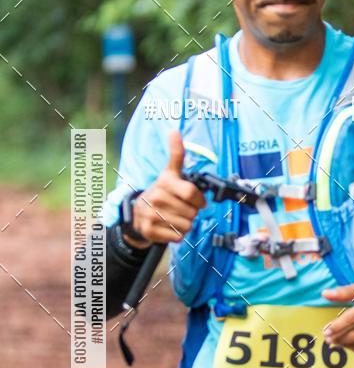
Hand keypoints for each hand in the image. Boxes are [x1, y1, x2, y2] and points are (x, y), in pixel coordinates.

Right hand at [127, 131, 206, 245]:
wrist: (138, 213)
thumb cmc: (161, 192)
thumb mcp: (170, 172)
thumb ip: (176, 153)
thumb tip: (174, 131)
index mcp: (164, 181)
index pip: (192, 193)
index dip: (199, 200)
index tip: (197, 200)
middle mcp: (156, 196)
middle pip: (192, 212)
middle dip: (191, 212)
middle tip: (180, 209)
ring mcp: (152, 214)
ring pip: (187, 225)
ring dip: (185, 224)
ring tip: (174, 217)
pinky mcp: (150, 230)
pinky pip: (178, 236)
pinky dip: (177, 234)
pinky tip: (168, 227)